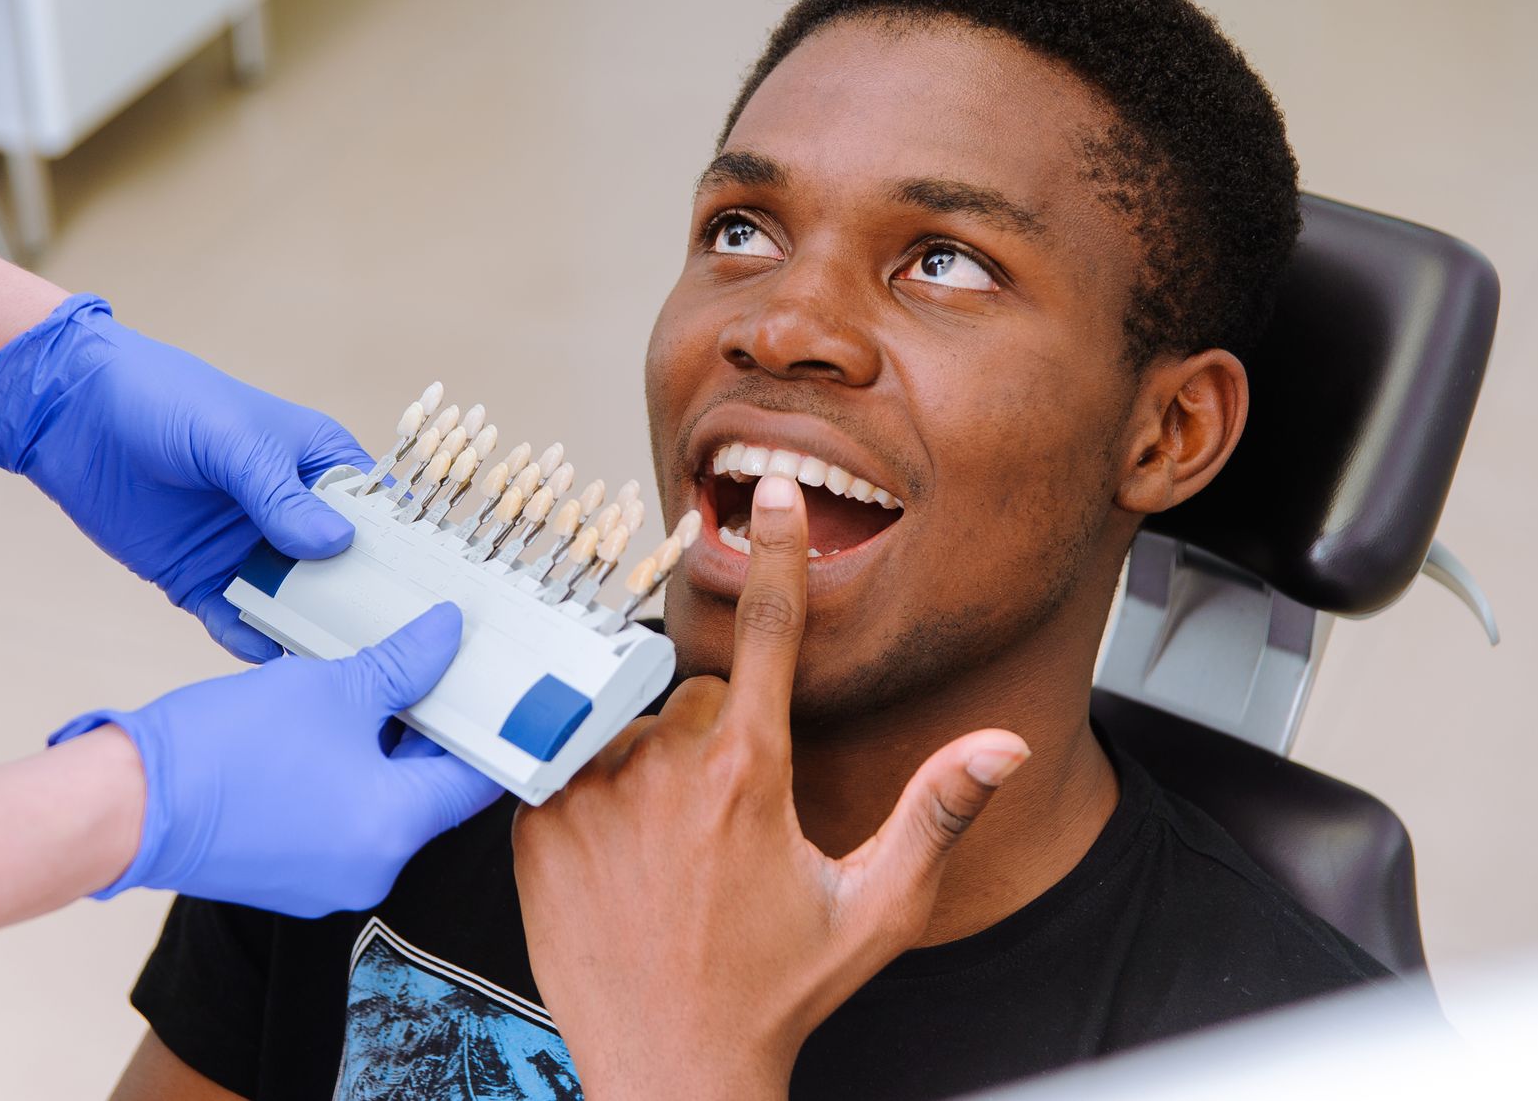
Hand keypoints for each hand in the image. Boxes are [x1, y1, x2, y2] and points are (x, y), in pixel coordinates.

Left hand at [0, 294, 370, 660]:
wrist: (73, 414)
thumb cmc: (167, 400)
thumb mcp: (232, 440)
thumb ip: (281, 495)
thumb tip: (336, 546)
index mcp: (319, 466)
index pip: (378, 516)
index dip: (406, 554)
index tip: (434, 597)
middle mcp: (293, 515)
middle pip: (344, 572)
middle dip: (363, 607)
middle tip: (392, 652)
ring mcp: (248, 551)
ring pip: (295, 604)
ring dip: (311, 633)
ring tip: (337, 671)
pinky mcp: (202, 580)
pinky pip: (237, 622)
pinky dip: (251, 643)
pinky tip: (268, 662)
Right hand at [52, 602, 501, 915]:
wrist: (127, 803)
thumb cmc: (228, 747)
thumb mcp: (331, 687)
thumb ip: (402, 664)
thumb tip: (447, 635)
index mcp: (395, 829)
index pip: (475, 779)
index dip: (490, 726)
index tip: (496, 688)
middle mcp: (372, 869)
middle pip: (429, 792)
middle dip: (430, 729)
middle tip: (432, 668)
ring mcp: (327, 880)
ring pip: (381, 803)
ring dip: (383, 748)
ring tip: (376, 684)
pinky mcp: (289, 876)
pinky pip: (339, 819)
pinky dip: (344, 775)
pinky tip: (328, 724)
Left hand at [512, 475, 1028, 1099]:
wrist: (669, 1067)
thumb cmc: (775, 992)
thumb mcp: (877, 908)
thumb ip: (937, 813)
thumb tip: (1000, 750)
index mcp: (750, 773)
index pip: (768, 632)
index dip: (778, 553)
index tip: (772, 493)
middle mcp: (663, 769)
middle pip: (697, 695)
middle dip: (720, 737)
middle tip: (727, 829)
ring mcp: (591, 791)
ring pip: (634, 728)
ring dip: (655, 767)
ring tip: (671, 855)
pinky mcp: (537, 820)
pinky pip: (574, 761)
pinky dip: (598, 789)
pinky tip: (623, 856)